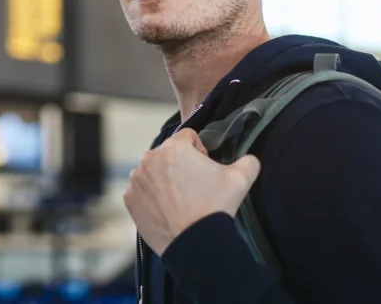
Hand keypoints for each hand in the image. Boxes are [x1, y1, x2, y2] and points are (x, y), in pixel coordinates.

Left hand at [123, 129, 260, 255]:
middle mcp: (150, 158)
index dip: (200, 151)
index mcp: (174, 147)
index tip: (205, 168)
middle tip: (194, 187)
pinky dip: (151, 196)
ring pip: (153, 171)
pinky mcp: (129, 198)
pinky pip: (142, 190)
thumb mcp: (241, 179)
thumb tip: (250, 159)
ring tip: (181, 200)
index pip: (188, 137)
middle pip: (168, 154)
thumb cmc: (216, 207)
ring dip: (164, 180)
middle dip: (180, 165)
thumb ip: (248, 160)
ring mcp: (137, 179)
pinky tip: (167, 209)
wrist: (195, 244)